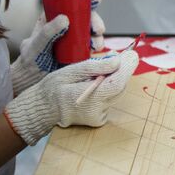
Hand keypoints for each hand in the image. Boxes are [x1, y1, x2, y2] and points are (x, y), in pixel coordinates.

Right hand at [4, 51, 138, 145]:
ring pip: (116, 92)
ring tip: (97, 73)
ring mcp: (98, 117)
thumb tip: (118, 61)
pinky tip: (94, 86)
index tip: (131, 54)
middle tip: (116, 57)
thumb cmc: (53, 88)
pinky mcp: (99, 120)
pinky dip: (107, 90)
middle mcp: (96, 111)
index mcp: (88, 99)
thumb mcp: (70, 72)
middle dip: (120, 71)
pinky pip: (110, 100)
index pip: (117, 83)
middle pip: (120, 87)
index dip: (127, 68)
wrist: (42, 110)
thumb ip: (95, 67)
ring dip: (113, 79)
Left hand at [11, 0, 108, 94]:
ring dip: (98, 36)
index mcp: (53, 17)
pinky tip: (95, 51)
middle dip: (96, 21)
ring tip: (96, 46)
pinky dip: (97, 45)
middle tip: (98, 30)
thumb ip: (47, 32)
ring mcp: (74, 37)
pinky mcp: (80, 49)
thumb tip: (65, 18)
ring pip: (91, 30)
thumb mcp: (36, 45)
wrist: (32, 80)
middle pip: (86, 16)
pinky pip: (92, 44)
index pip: (71, 3)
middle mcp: (66, 25)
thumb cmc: (30, 60)